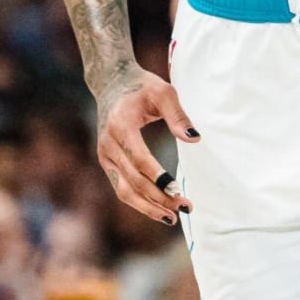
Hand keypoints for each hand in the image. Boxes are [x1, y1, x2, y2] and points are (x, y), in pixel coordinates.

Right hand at [96, 63, 198, 224]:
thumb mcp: (164, 91)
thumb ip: (178, 115)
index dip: (157, 178)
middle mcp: (108, 144)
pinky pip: (121, 187)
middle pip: (133, 180)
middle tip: (184, 207)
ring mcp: (104, 155)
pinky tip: (158, 208)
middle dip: (158, 197)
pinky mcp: (107, 162)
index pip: (138, 159)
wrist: (112, 82)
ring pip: (124, 190)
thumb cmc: (142, 86)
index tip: (177, 190)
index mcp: (120, 125)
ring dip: (148, 207)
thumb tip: (195, 138)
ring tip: (172, 217)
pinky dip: (139, 201)